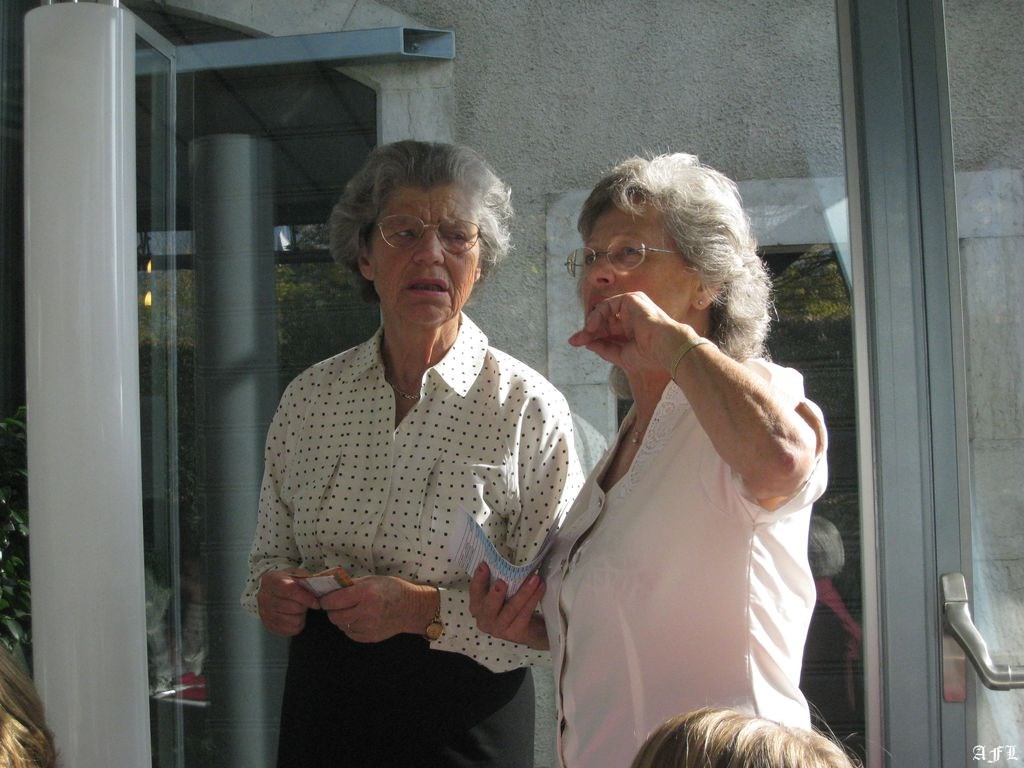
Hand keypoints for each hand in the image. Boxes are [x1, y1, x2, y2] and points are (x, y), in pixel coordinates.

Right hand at [257, 568, 319, 636]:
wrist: (273, 592)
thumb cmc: (287, 582)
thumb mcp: (295, 574)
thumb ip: (305, 579)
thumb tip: (317, 588)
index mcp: (270, 580)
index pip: (289, 590)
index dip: (305, 597)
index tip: (316, 602)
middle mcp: (264, 597)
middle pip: (292, 607)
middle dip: (304, 606)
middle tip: (306, 603)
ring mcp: (264, 613)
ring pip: (292, 620)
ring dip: (301, 616)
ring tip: (299, 609)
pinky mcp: (268, 626)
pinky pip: (290, 630)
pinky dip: (297, 624)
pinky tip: (295, 616)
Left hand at [320, 575, 430, 643]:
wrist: (411, 608)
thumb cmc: (392, 590)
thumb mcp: (372, 580)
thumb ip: (351, 585)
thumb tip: (330, 588)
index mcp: (365, 593)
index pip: (333, 601)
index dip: (325, 600)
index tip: (325, 598)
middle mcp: (366, 611)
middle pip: (334, 616)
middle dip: (332, 610)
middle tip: (338, 604)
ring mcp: (368, 627)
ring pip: (341, 625)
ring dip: (341, 618)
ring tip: (352, 610)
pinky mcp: (369, 637)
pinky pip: (350, 633)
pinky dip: (350, 626)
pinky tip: (360, 618)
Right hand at [468, 564, 548, 649]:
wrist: (529, 630)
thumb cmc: (510, 605)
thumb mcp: (501, 594)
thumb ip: (497, 580)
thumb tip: (503, 557)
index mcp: (477, 607)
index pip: (475, 592)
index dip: (478, 579)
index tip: (484, 565)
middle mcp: (484, 620)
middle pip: (489, 606)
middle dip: (495, 594)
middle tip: (501, 582)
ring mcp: (499, 629)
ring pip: (511, 609)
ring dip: (524, 592)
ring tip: (534, 578)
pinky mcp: (515, 634)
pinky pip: (524, 614)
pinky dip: (533, 599)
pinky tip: (540, 588)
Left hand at [568, 292, 685, 375]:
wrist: (665, 348)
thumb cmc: (649, 354)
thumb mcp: (620, 354)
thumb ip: (603, 347)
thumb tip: (586, 343)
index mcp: (632, 329)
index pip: (607, 330)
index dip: (592, 336)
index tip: (577, 343)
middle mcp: (632, 315)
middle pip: (603, 320)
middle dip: (589, 330)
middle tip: (576, 340)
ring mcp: (632, 307)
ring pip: (604, 311)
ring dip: (591, 323)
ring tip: (586, 334)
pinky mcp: (630, 299)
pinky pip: (607, 305)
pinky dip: (597, 314)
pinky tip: (592, 327)